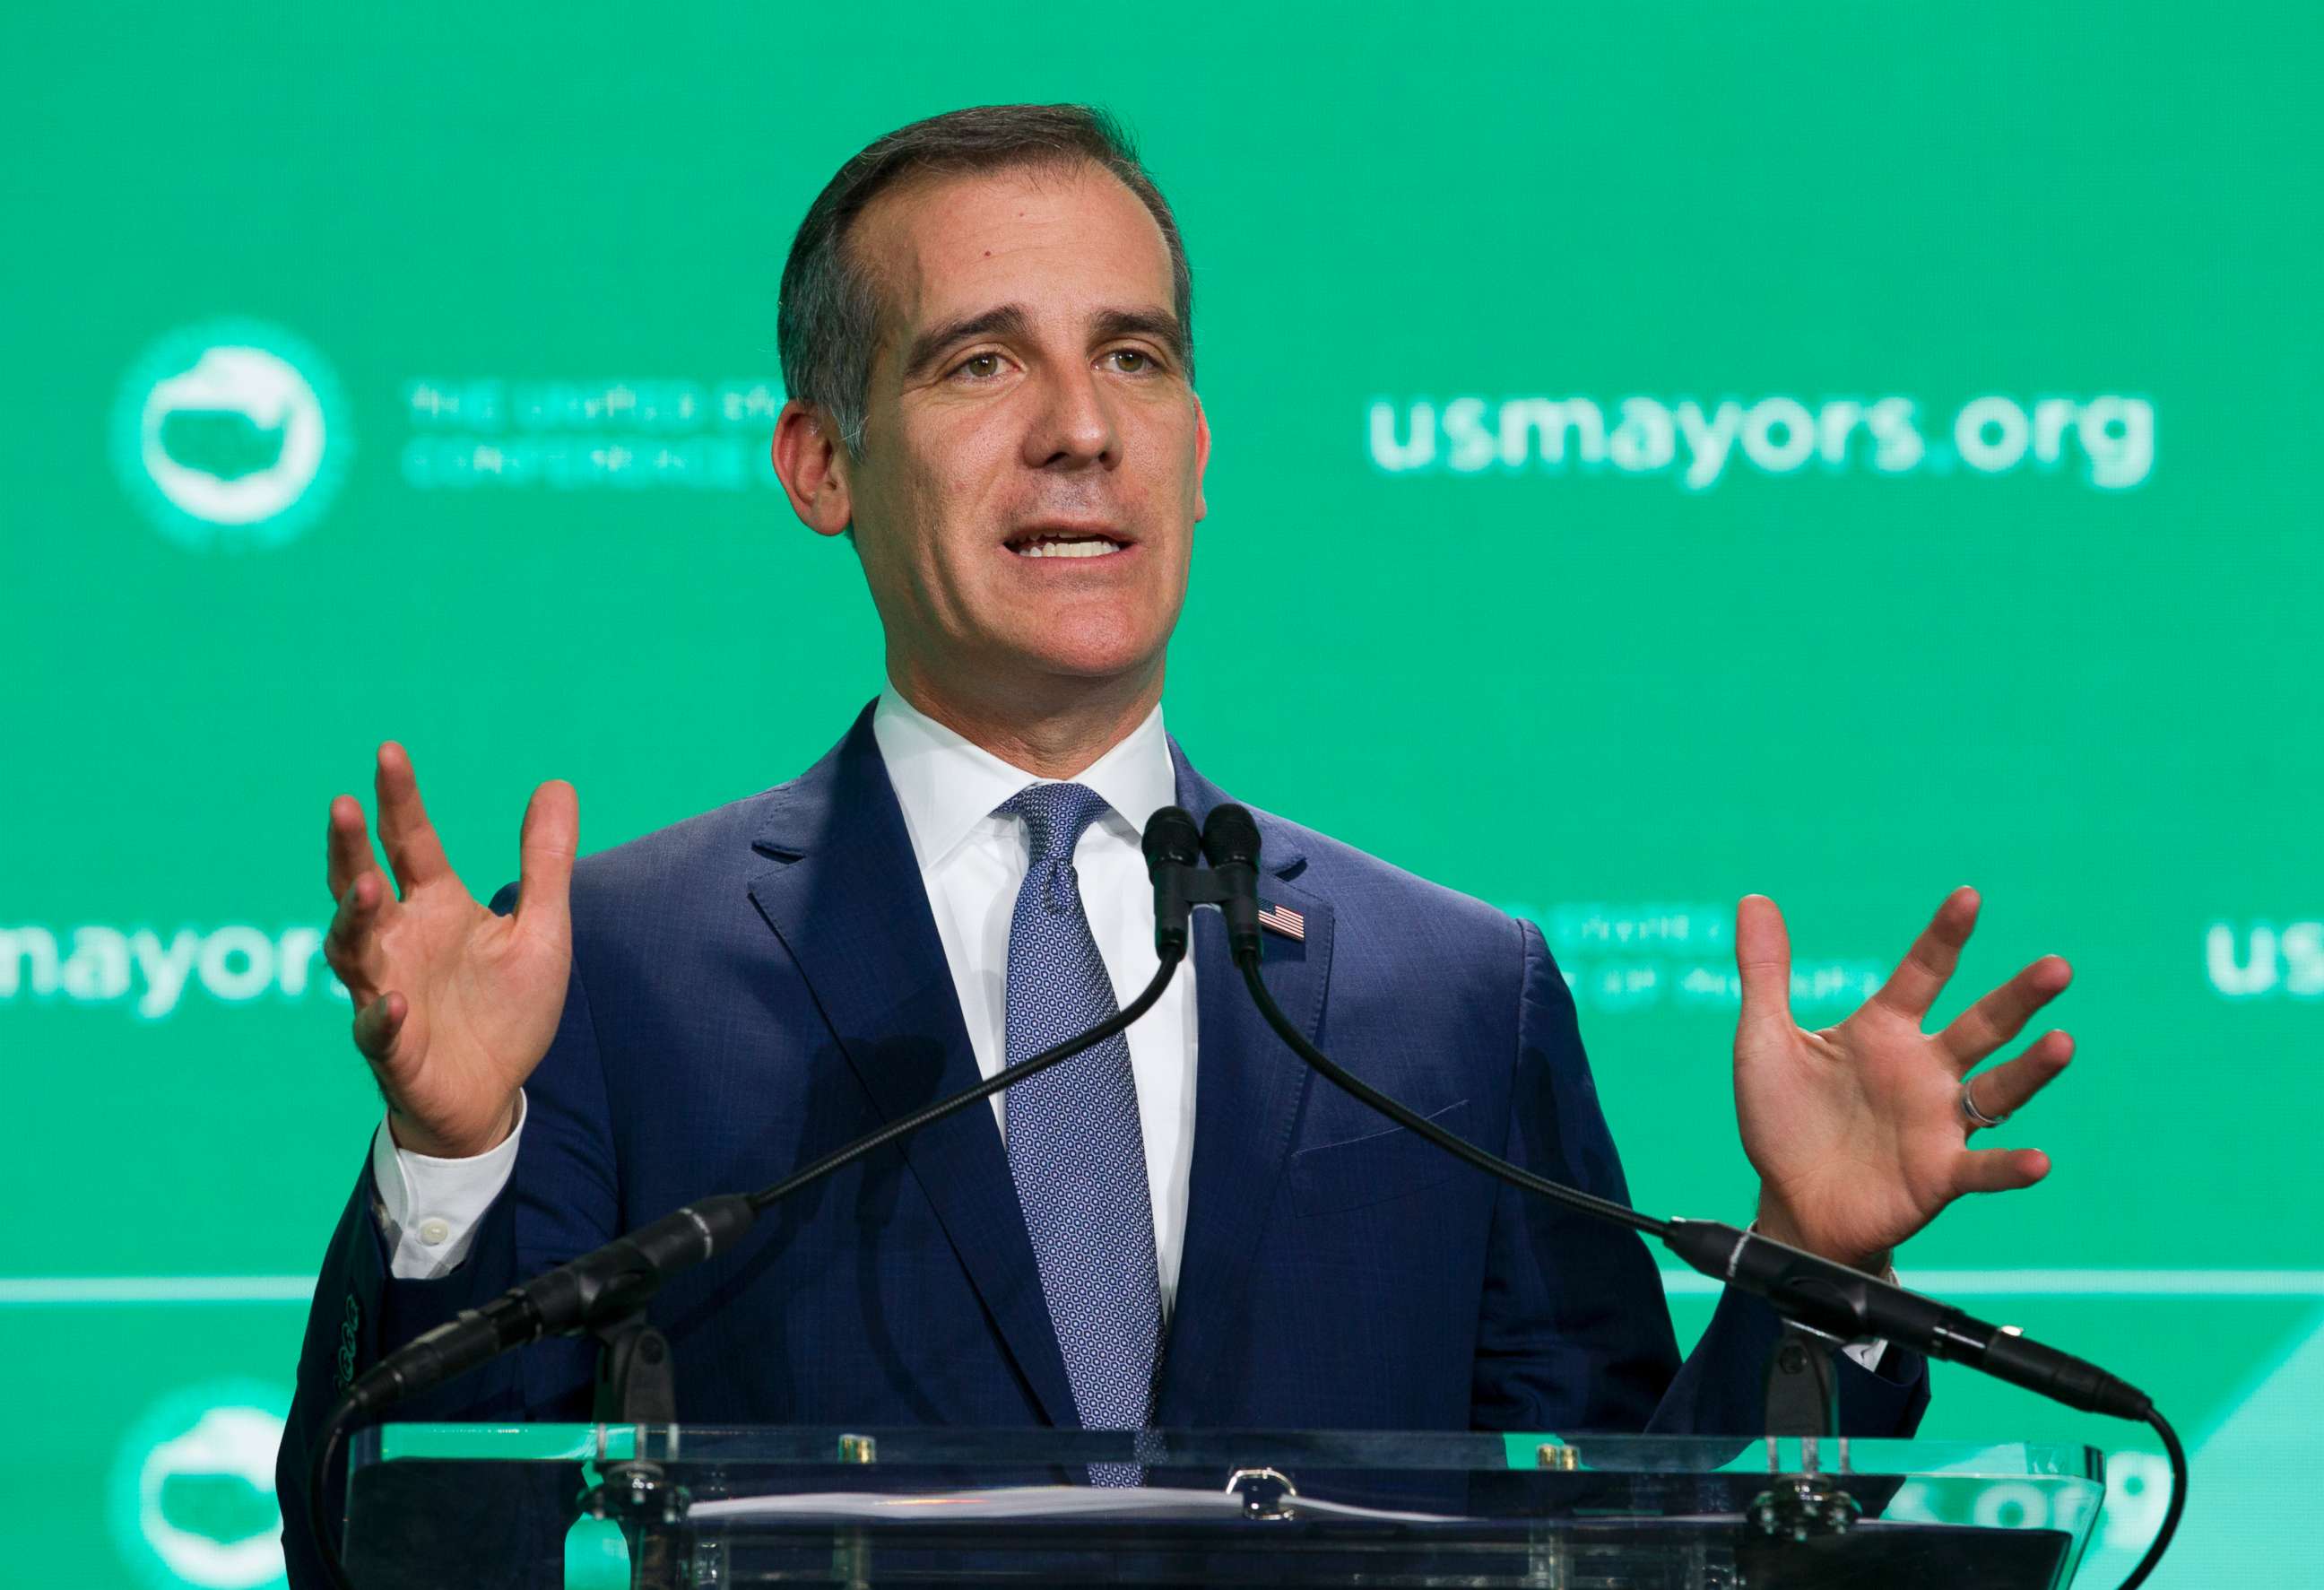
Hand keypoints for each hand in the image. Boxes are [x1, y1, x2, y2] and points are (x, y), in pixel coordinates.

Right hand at [323, 742, 576, 1157]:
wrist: (492, 1094)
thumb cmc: (507, 1010)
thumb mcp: (541, 930)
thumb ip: (545, 862)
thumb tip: (558, 783)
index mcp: (435, 906)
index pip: (410, 842)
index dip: (398, 799)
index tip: (389, 751)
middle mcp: (399, 941)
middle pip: (360, 884)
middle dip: (348, 847)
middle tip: (341, 805)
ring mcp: (386, 990)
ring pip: (352, 948)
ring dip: (353, 918)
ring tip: (366, 887)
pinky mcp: (393, 1048)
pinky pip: (377, 1029)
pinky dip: (383, 1015)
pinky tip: (396, 1000)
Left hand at [1732, 888, 2072, 1270]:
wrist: (1788, 1203)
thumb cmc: (1783, 1120)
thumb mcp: (1765, 1042)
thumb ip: (1765, 974)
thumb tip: (1753, 898)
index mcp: (1883, 1031)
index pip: (1922, 973)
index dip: (1944, 937)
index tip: (1968, 896)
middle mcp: (1924, 1070)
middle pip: (1982, 1026)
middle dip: (2018, 998)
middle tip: (2057, 968)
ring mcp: (1938, 1122)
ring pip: (1999, 1089)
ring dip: (2032, 1070)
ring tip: (2062, 1043)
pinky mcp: (1939, 1174)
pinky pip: (1983, 1169)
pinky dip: (2010, 1166)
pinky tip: (2038, 1161)